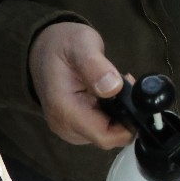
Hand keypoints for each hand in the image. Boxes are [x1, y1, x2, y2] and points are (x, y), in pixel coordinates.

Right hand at [27, 22, 133, 148]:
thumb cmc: (62, 43)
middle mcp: (64, 126)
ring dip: (118, 113)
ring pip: (105, 133)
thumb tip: (114, 88)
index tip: (136, 100)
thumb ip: (95, 66)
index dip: (128, 125)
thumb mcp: (81, 45)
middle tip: (127, 84)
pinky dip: (110, 113)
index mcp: (65, 110)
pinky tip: (109, 93)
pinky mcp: (72, 125)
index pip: (105, 137)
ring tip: (118, 84)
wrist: (43, 47)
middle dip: (124, 115)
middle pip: (108, 137)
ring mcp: (68, 128)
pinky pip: (98, 128)